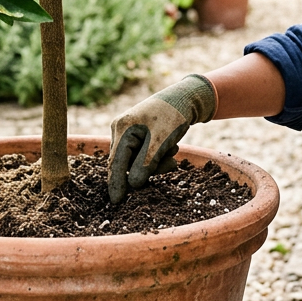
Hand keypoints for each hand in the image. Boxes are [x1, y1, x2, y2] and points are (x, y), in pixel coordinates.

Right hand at [107, 74, 216, 203]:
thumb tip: (133, 185)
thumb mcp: (162, 141)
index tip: (115, 203)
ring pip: (136, 160)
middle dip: (148, 169)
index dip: (116, 184)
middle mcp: (120, 129)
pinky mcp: (136, 134)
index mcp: (122, 128)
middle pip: (126, 163)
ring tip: (173, 151)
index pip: (116, 163)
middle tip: (171, 165)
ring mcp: (127, 131)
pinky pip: (142, 154)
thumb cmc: (173, 115)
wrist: (186, 97)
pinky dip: (156, 156)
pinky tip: (170, 148)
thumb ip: (147, 163)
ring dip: (155, 162)